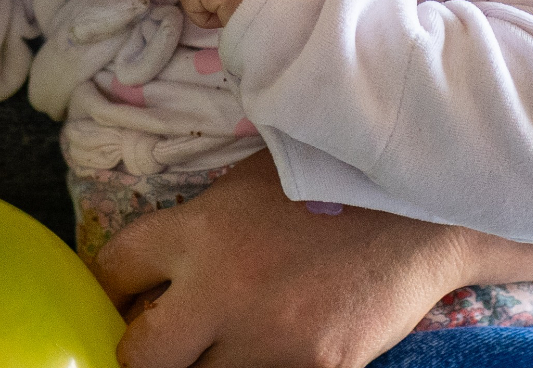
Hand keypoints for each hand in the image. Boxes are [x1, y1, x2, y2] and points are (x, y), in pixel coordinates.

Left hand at [95, 150, 469, 366]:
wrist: (422, 208)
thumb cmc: (330, 182)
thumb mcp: (245, 184)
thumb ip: (196, 228)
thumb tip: (156, 274)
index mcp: (200, 230)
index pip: (113, 271)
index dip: (110, 288)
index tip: (121, 296)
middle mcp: (224, 288)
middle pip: (140, 354)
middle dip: (144, 348)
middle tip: (162, 337)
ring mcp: (271, 337)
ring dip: (203, 363)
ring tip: (223, 338)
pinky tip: (273, 343)